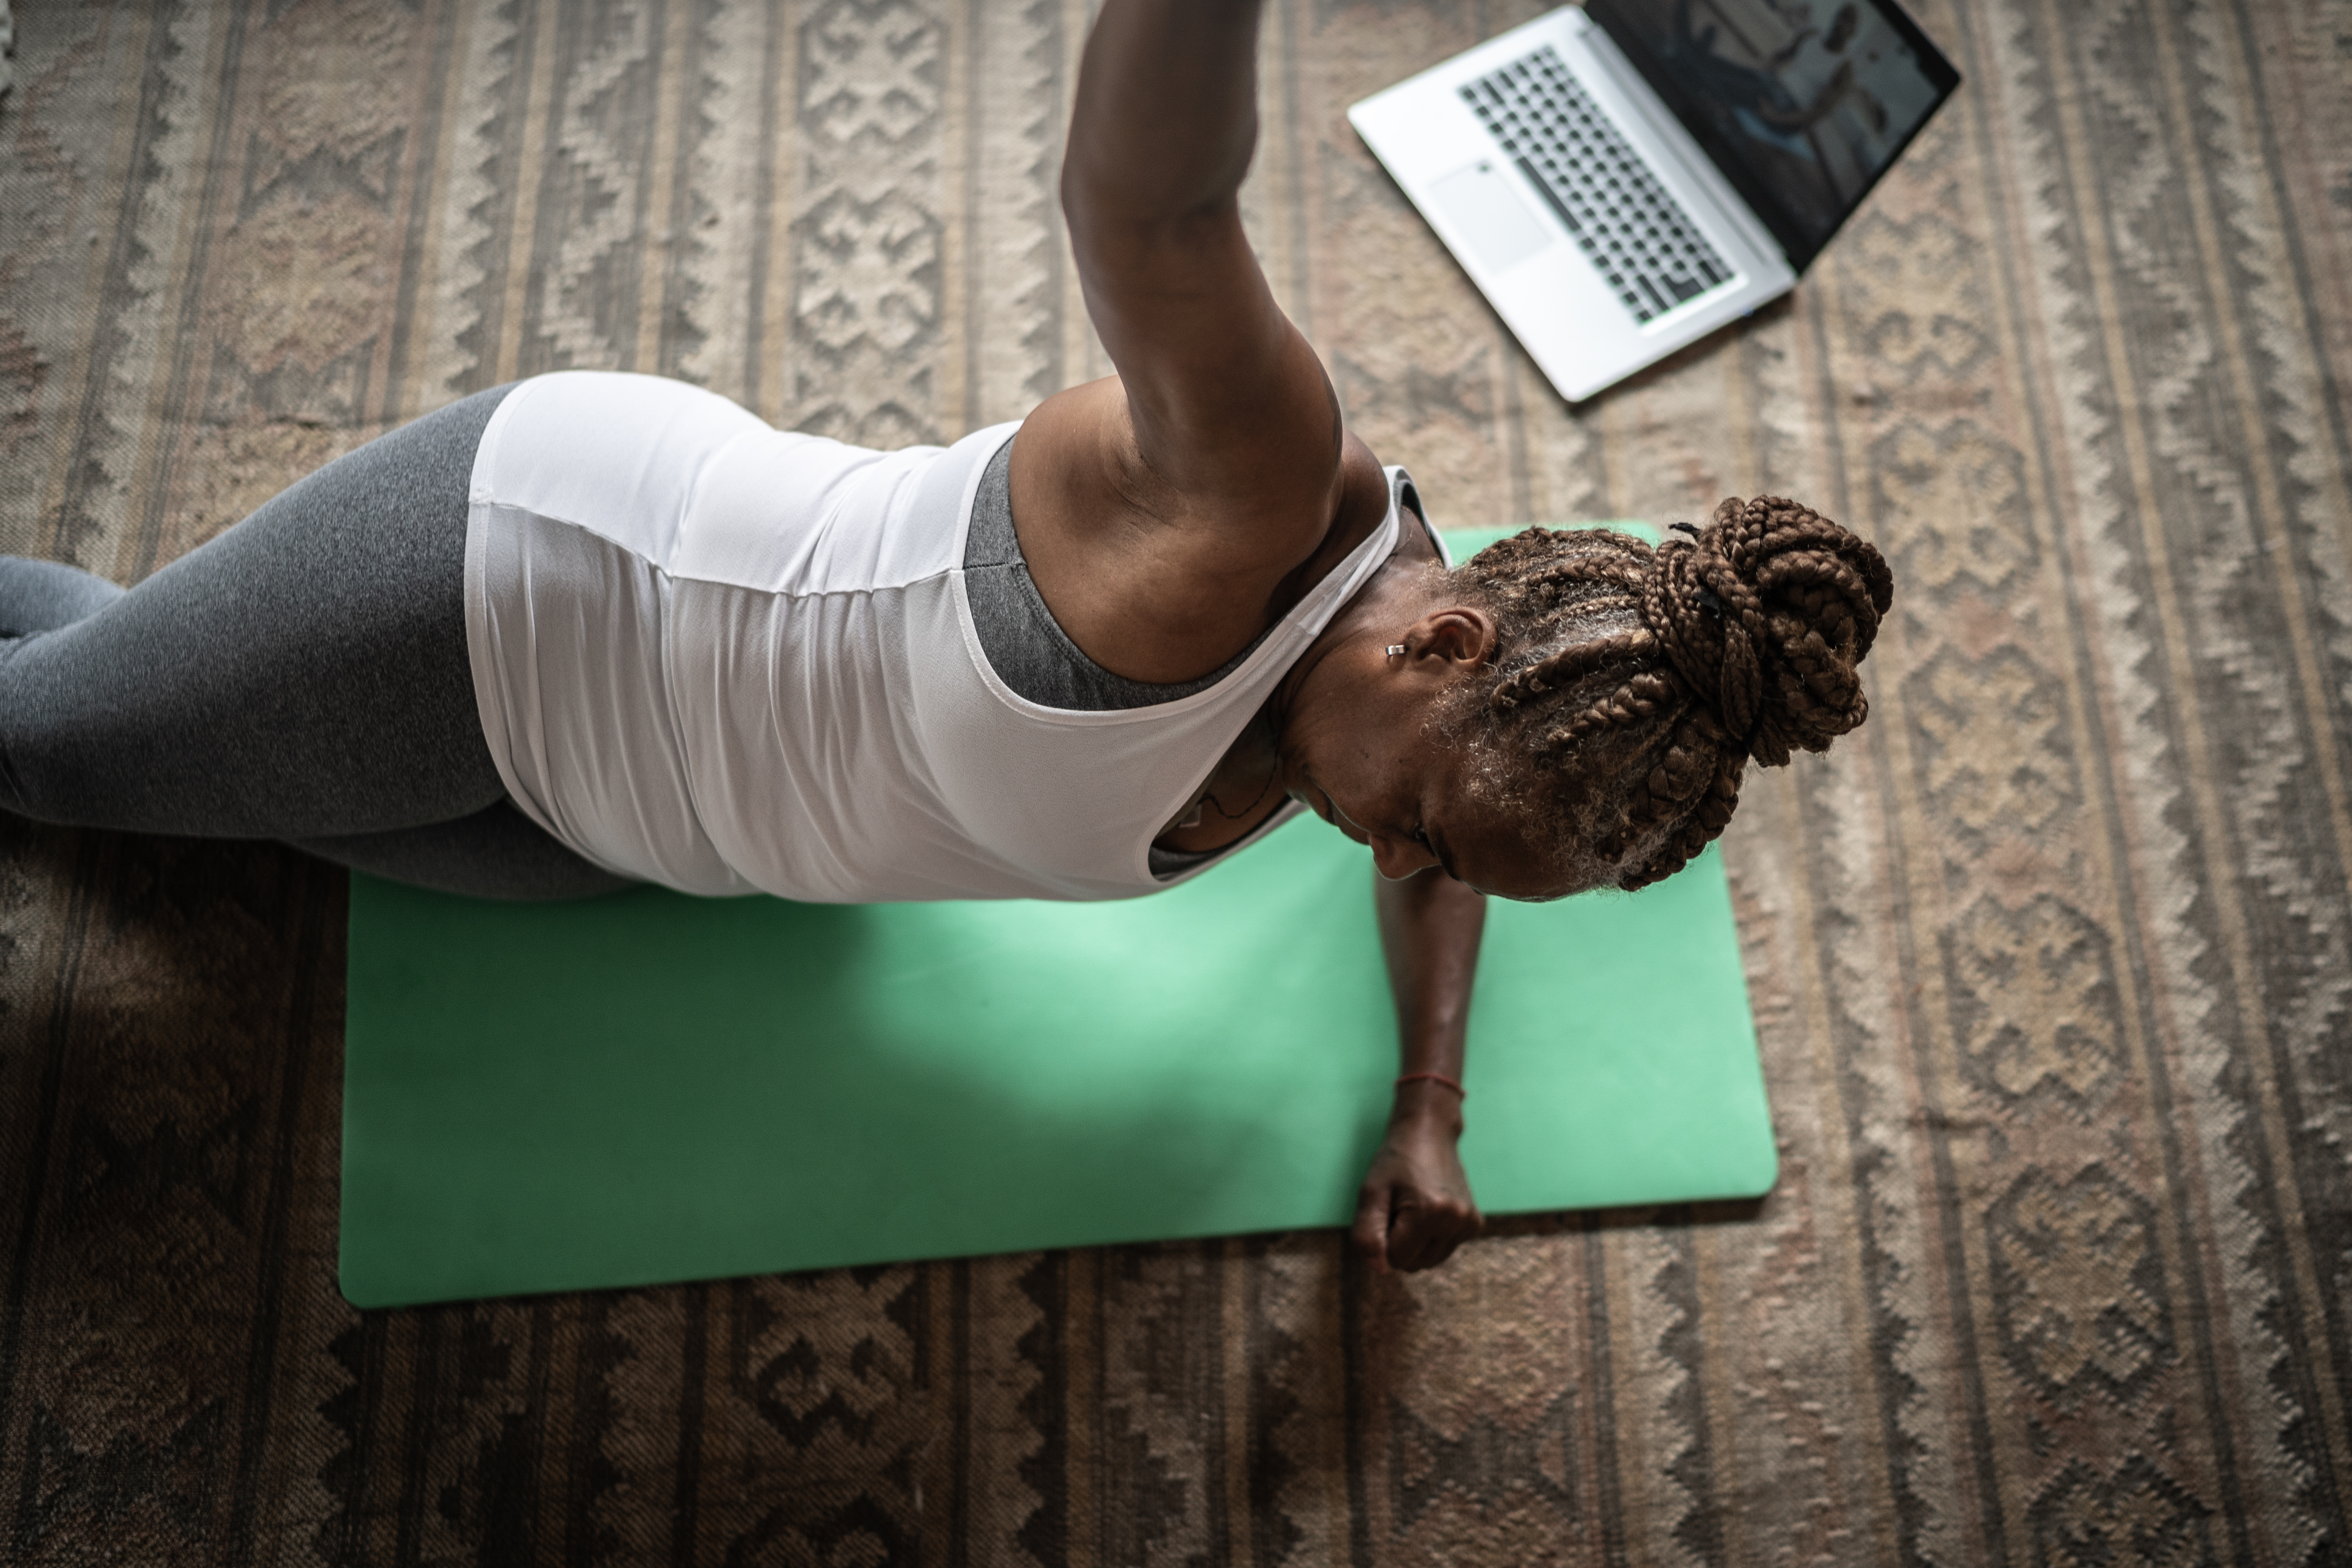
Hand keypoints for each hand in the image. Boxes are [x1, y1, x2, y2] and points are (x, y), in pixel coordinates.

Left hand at [1351, 1110, 1482, 1272]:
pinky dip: (1433, 1238)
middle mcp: (1456, 1220)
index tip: (1386, 1211)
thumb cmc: (1395, 1162)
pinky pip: (1445, 1250)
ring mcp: (1469, 1223)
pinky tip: (1430, 1211)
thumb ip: (1368, 1233)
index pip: (1395, 1260)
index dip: (1383, 1239)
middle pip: (1415, 1264)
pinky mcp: (1475, 1224)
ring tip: (1413, 1209)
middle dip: (1400, 1244)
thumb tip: (1380, 1270)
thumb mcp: (1370, 1192)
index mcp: (1429, 1212)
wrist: (1429, 1133)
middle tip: (1398, 1209)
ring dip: (1416, 1244)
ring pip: (1430, 1261)